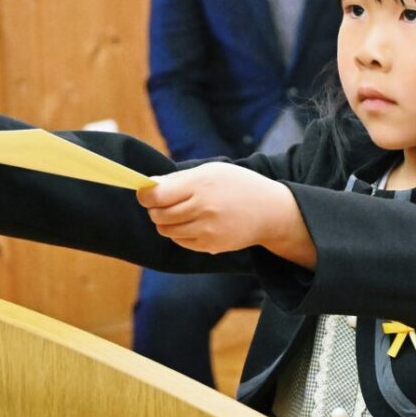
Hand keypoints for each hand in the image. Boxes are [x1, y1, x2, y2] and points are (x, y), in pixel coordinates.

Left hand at [136, 162, 314, 266]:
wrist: (270, 212)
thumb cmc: (239, 185)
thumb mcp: (212, 171)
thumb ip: (179, 178)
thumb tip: (150, 184)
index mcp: (201, 184)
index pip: (157, 195)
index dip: (145, 195)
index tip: (145, 193)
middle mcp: (202, 208)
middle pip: (158, 214)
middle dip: (155, 209)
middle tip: (164, 202)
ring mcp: (206, 229)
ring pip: (166, 230)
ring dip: (166, 222)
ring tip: (180, 213)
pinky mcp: (210, 245)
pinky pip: (180, 241)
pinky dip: (179, 233)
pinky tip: (192, 223)